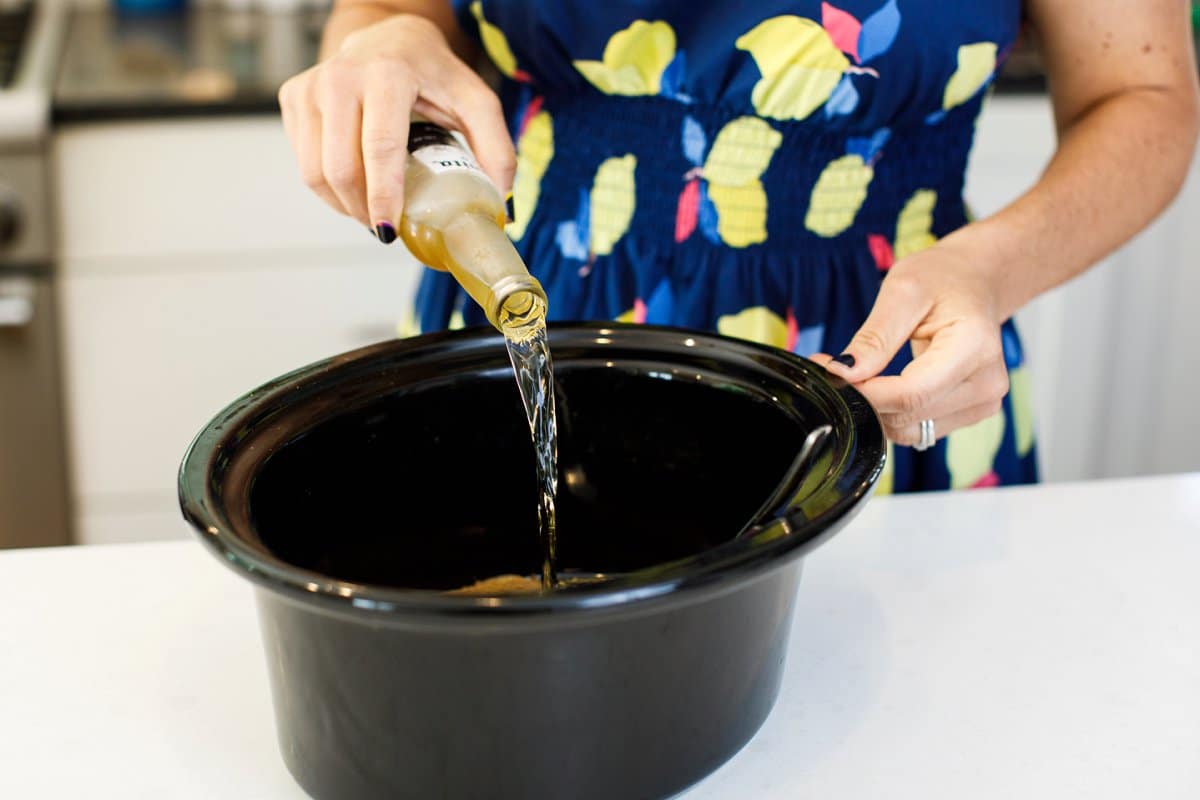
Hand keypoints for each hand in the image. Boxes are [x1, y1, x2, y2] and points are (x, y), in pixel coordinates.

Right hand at [277, 14, 514, 237]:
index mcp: (387, 75)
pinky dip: (328, 188)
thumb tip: (501, 201)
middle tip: (386, 228)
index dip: (383, 196)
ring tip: (370, 212)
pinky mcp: (293, 97)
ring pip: (315, 171)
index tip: (389, 231)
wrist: (388, 35)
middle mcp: (341, 77)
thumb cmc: (433, 73)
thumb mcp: (475, 101)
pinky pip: (304, 163)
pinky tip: (353, 187)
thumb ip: (496, 147)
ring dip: (343, 205)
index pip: (380, 148)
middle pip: (341, 167)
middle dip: (362, 210)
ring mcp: (311, 86)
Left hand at [815, 242, 1009, 446]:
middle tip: (832, 367)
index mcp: (975, 348)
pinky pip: (919, 428)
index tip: (828, 373)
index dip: (864, 393)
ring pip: (910, 429)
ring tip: (861, 372)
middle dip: (864, 398)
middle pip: (908, 415)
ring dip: (876, 408)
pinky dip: (893, 412)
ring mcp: (983, 402)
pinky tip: (884, 384)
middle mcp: (987, 383)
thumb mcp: (902, 292)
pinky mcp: (971, 412)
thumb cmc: (942, 279)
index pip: (910, 394)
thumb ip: (874, 338)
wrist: (975, 282)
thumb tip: (843, 373)